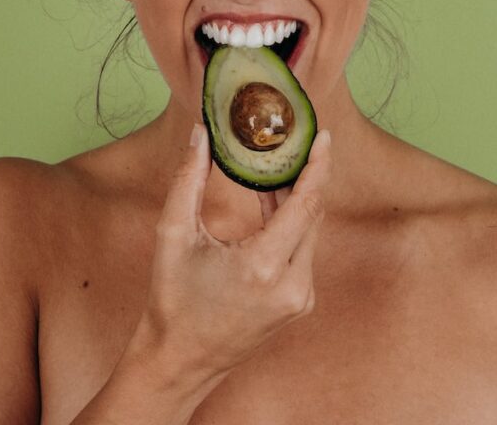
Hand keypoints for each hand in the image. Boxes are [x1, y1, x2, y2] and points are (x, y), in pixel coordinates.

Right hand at [136, 123, 331, 378]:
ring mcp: (300, 298)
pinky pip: (303, 249)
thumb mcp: (174, 234)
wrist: (179, 361)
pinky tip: (270, 199)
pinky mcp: (298, 303)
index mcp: (263, 268)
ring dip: (296, 197)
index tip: (324, 136)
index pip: (306, 205)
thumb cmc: (172, 299)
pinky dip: (291, 221)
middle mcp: (292, 286)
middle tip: (294, 140)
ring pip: (310, 231)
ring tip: (277, 164)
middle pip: (313, 214)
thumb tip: (200, 133)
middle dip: (305, 175)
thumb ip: (188, 178)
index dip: (318, 166)